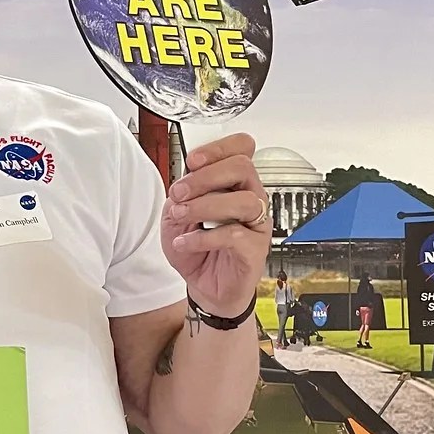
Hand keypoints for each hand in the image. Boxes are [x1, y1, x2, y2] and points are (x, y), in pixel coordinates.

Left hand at [160, 132, 270, 316]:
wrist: (202, 284)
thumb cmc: (196, 247)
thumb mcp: (176, 215)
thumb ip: (182, 194)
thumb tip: (186, 179)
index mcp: (233, 183)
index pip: (241, 149)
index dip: (218, 148)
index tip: (192, 161)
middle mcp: (250, 197)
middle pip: (243, 167)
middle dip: (205, 177)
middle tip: (179, 193)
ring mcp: (256, 223)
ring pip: (244, 200)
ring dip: (204, 205)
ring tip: (180, 217)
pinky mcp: (255, 249)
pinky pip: (235, 235)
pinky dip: (203, 238)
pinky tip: (186, 242)